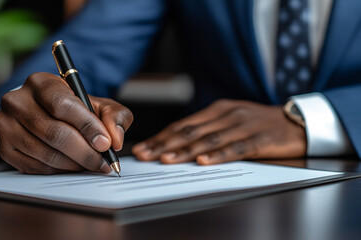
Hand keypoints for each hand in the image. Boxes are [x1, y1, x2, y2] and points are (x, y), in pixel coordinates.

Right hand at [0, 72, 132, 173]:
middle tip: (103, 163)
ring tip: (91, 164)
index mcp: (40, 83)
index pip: (63, 106)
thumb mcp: (98, 104)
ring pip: (46, 154)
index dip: (87, 127)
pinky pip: (37, 167)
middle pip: (54, 133)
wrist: (44, 114)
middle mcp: (17, 101)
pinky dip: (60, 171)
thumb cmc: (73, 109)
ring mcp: (6, 126)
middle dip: (85, 152)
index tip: (105, 143)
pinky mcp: (5, 148)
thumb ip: (114, 116)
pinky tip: (73, 166)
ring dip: (75, 164)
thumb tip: (115, 139)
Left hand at [132, 99, 305, 164]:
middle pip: (190, 131)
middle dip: (164, 145)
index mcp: (217, 110)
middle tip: (145, 155)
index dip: (161, 137)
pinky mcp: (259, 139)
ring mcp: (243, 126)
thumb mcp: (230, 120)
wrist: (297, 120)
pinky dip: (218, 155)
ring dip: (185, 150)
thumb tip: (176, 145)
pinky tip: (203, 161)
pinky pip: (236, 148)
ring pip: (209, 139)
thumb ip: (207, 129)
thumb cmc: (258, 123)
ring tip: (166, 159)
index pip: (183, 125)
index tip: (143, 148)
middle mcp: (227, 115)